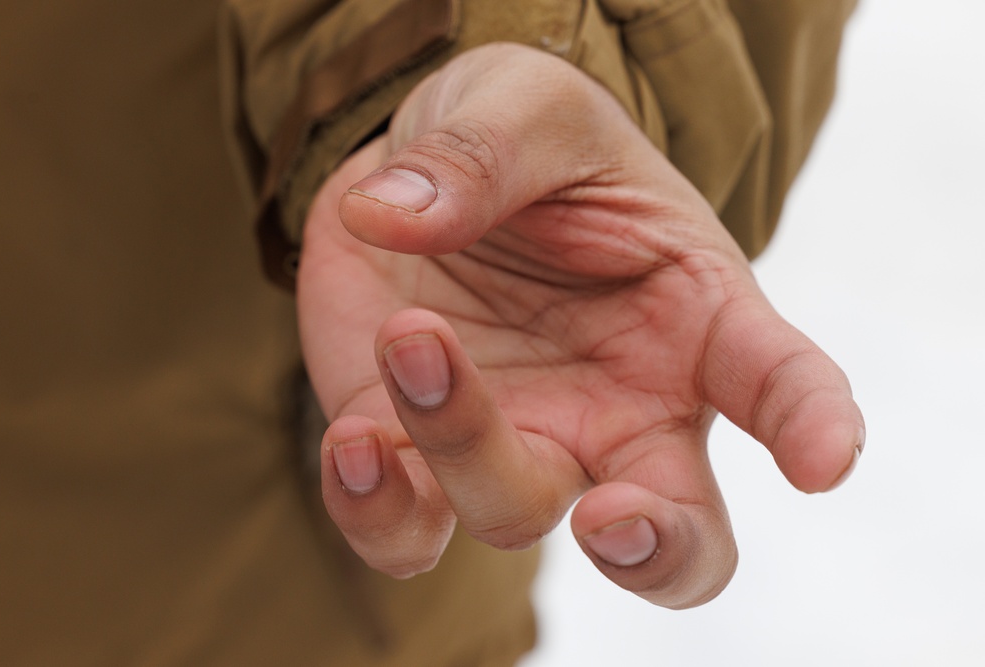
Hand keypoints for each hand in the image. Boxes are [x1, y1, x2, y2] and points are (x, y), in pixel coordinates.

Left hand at [296, 43, 863, 608]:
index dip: (815, 428)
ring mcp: (522, 440)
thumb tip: (396, 216)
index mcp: (690, 318)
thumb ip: (480, 154)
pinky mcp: (421, 453)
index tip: (823, 461)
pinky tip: (353, 439)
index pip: (780, 383)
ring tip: (414, 336)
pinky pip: (407, 528)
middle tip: (611, 514)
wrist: (426, 182)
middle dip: (654, 546)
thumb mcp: (520, 105)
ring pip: (514, 513)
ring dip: (462, 447)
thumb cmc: (519, 144)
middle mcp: (620, 408)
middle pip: (672, 528)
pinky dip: (376, 508)